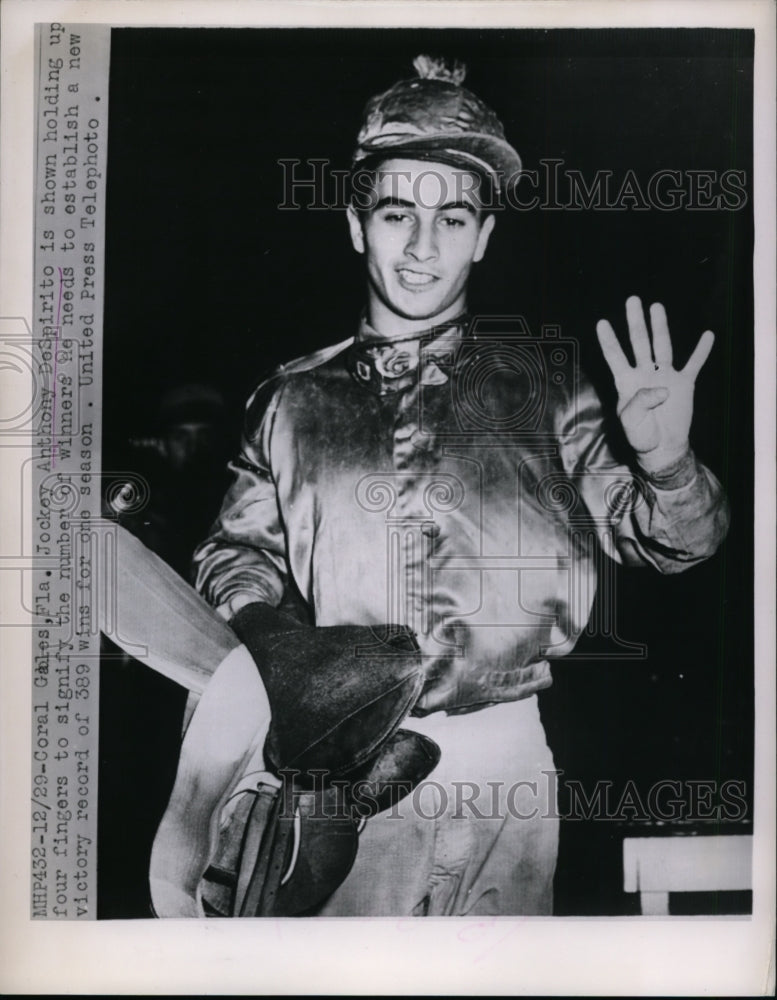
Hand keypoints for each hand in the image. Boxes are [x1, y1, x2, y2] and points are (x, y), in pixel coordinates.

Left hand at [596, 295, 713, 474]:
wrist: (662, 448)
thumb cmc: (641, 435)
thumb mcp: (631, 421)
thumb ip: (640, 402)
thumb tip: (662, 388)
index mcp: (626, 382)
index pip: (615, 357)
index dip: (608, 340)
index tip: (602, 322)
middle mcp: (644, 374)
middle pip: (639, 342)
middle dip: (635, 321)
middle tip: (633, 300)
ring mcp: (664, 376)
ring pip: (662, 346)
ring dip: (660, 327)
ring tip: (656, 307)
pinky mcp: (683, 384)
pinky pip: (693, 364)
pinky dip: (701, 351)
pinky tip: (708, 336)